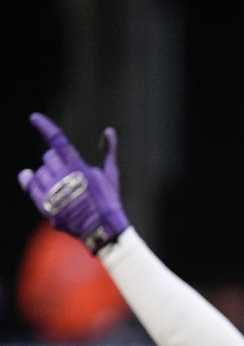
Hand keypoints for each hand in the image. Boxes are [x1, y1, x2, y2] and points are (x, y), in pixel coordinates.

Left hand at [17, 113, 130, 252]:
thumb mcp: (111, 174)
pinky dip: (30, 180)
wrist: (101, 228)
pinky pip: (29, 185)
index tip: (34, 118)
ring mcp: (51, 190)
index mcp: (78, 166)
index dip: (44, 126)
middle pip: (48, 157)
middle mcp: (62, 176)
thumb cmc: (108, 200)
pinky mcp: (43, 203)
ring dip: (48, 175)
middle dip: (56, 162)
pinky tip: (32, 178)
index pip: (57, 140)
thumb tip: (109, 131)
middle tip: (69, 173)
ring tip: (61, 185)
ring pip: (39, 172)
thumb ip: (108, 151)